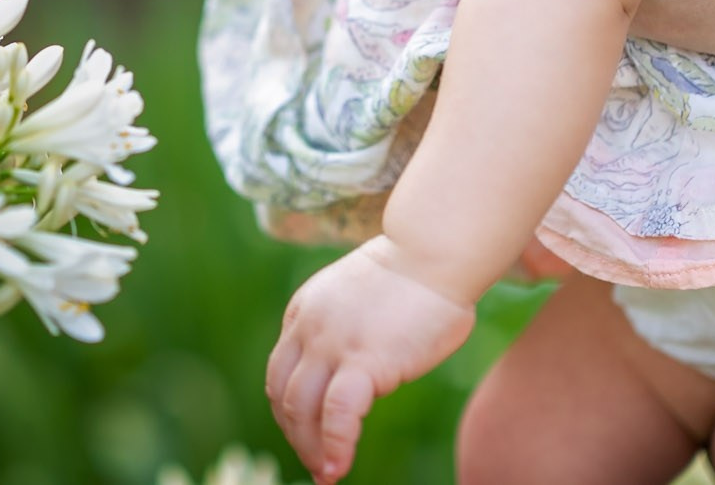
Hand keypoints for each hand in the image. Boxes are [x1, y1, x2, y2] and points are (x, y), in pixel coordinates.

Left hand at [266, 238, 476, 483]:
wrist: (434, 251)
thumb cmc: (414, 275)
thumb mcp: (358, 299)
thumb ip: (346, 330)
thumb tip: (359, 370)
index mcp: (303, 312)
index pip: (280, 373)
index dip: (289, 411)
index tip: (306, 435)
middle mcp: (308, 328)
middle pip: (283, 394)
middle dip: (295, 436)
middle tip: (315, 464)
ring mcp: (332, 344)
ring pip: (301, 409)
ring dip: (310, 448)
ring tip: (326, 473)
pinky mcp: (364, 360)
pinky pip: (337, 414)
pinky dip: (335, 445)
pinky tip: (339, 467)